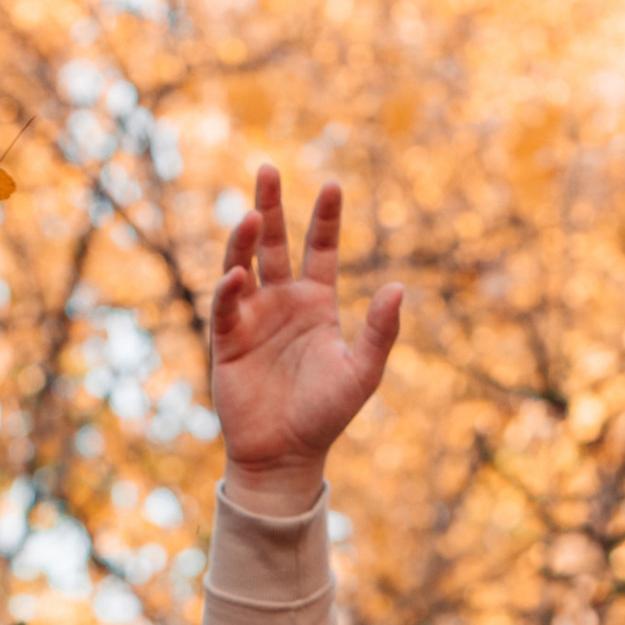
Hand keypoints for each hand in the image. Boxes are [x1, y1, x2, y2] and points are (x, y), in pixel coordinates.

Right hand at [210, 167, 402, 510]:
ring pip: (244, 265)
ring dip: (244, 240)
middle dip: (270, 206)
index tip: (333, 184)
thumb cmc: (326, 415)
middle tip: (268, 169)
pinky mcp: (227, 341)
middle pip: (273, 243)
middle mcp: (282, 302)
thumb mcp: (362, 372)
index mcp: (316, 303)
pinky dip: (229, 289)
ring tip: (250, 213)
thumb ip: (380, 332)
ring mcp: (252, 318)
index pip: (319, 249)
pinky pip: (225, 307)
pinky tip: (237, 274)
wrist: (286, 455)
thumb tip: (399, 287)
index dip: (325, 218)